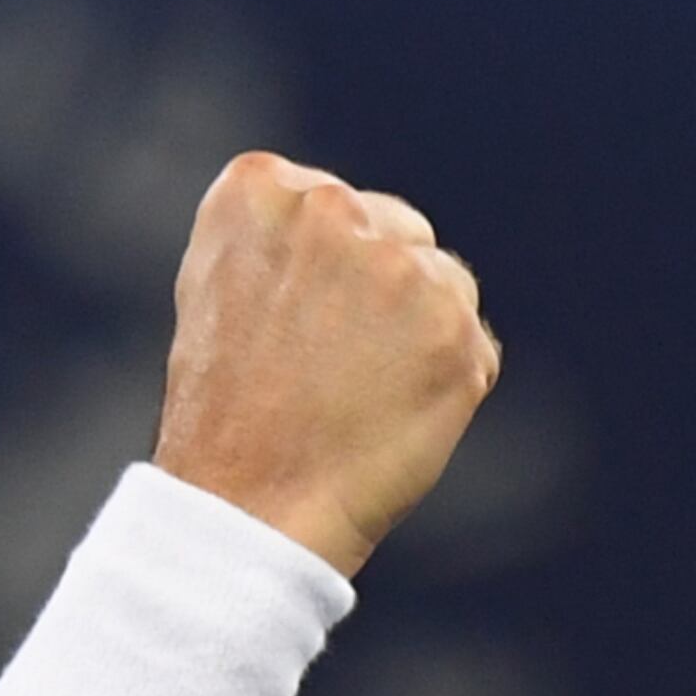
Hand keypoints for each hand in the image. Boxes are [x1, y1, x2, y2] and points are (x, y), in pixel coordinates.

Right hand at [151, 152, 500, 577]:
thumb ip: (285, 235)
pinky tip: (393, 417)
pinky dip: (449, 382)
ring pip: (444, 284)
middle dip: (380, 291)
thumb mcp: (221, 287)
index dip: (322, 273)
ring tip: (357, 395)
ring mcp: (400, 269)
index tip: (290, 324)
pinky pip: (475, 345)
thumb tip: (363, 226)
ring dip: (420, 333)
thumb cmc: (226, 411)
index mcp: (259, 188)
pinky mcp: (456, 330)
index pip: (332, 204)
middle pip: (399, 230)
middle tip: (329, 367)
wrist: (247, 507)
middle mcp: (332, 211)